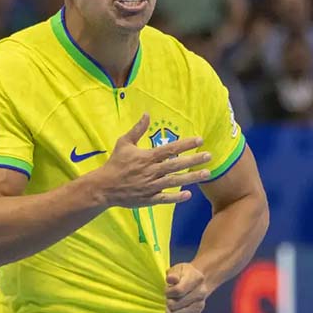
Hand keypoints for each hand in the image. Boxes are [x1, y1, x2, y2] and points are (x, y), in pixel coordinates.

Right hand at [92, 114, 211, 207]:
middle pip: (176, 165)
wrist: (104, 187)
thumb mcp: (123, 143)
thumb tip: (146, 114)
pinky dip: (176, 197)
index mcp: (146, 157)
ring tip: (207, 173)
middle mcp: (151, 171)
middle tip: (209, 156)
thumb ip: (137, 129)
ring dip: (191, 178)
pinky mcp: (149, 198)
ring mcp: (151, 186)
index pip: (169, 149)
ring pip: (175, 181)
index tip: (200, 140)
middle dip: (194, 160)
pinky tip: (188, 195)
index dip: (185, 144)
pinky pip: (165, 198)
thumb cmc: (115, 163)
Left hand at [166, 263, 207, 312]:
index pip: (179, 290)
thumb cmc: (184, 274)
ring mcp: (201, 303)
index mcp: (196, 278)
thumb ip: (173, 273)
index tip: (167, 291)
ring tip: (168, 309)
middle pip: (180, 303)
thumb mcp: (177, 268)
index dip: (169, 292)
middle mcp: (201, 292)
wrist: (197, 281)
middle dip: (170, 302)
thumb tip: (170, 279)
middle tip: (168, 299)